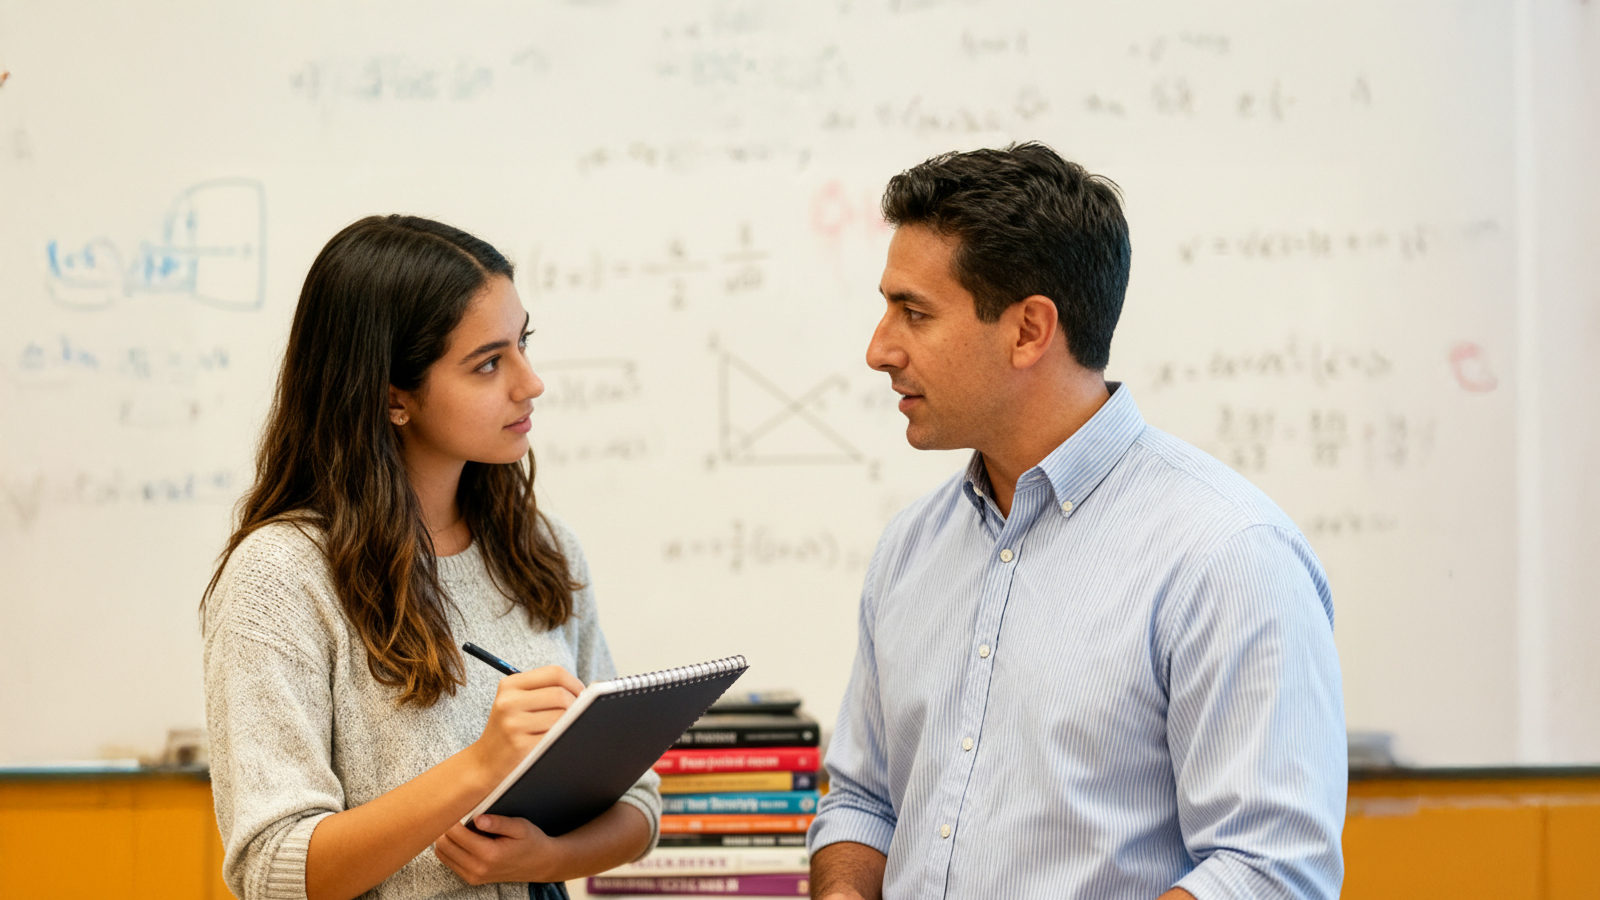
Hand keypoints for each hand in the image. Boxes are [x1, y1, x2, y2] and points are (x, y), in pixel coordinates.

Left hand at [434, 814, 567, 884]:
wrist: (540, 865)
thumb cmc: (531, 842)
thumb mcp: (520, 827)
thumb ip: (499, 822)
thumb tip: (477, 818)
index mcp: (490, 854)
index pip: (455, 833)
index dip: (452, 816)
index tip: (457, 805)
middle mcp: (478, 868)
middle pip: (444, 844)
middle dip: (446, 826)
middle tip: (457, 813)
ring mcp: (473, 876)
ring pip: (442, 853)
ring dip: (446, 837)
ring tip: (460, 825)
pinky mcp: (471, 878)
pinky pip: (448, 861)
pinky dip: (450, 848)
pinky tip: (463, 838)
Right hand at [470, 665, 584, 779]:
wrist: (485, 762)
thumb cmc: (509, 729)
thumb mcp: (517, 702)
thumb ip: (547, 690)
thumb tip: (590, 688)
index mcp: (510, 685)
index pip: (554, 673)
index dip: (574, 682)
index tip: (580, 694)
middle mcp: (509, 701)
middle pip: (560, 694)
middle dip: (576, 705)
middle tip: (576, 714)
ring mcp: (513, 724)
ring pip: (561, 716)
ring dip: (569, 722)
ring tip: (563, 727)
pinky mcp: (520, 745)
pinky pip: (555, 736)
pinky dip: (561, 737)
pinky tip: (555, 740)